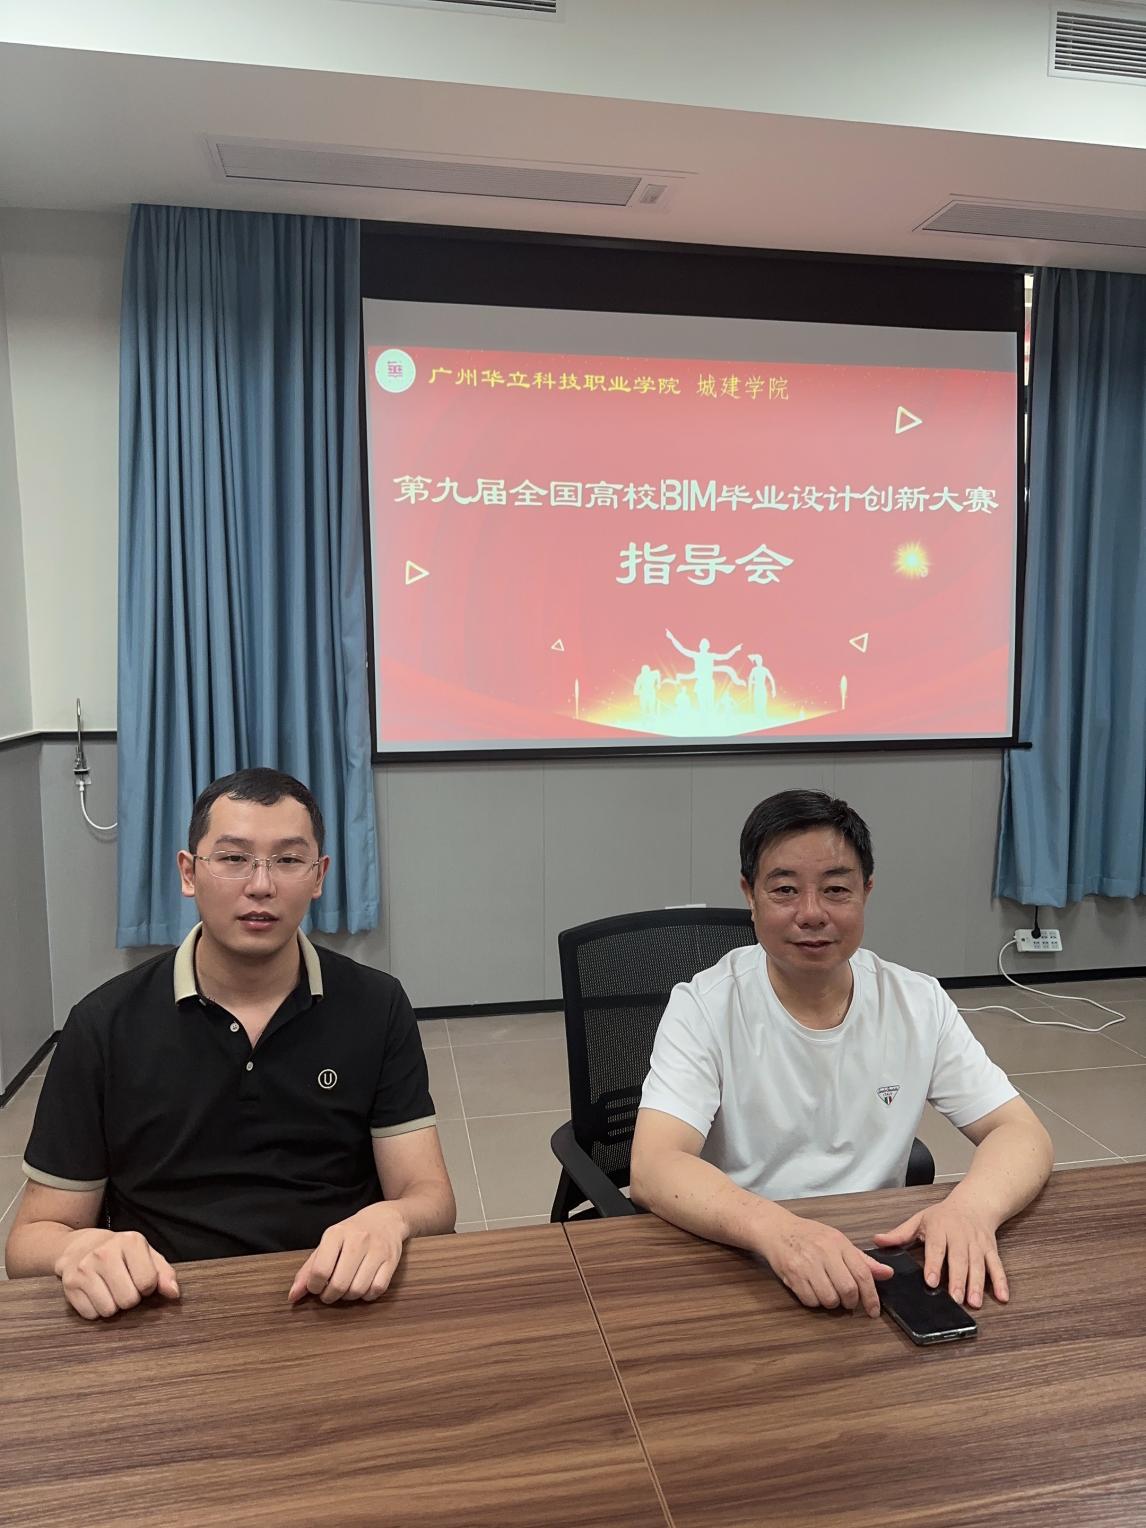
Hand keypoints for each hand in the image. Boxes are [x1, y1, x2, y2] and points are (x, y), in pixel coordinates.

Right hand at [54, 1228, 180, 1320]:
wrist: (80, 1245)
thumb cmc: (120, 1253)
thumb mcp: (146, 1255)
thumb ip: (164, 1273)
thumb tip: (174, 1293)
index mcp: (130, 1242)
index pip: (148, 1282)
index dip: (147, 1287)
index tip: (140, 1279)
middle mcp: (105, 1252)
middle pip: (128, 1300)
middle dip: (130, 1298)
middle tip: (124, 1285)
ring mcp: (85, 1268)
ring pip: (109, 1310)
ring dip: (112, 1305)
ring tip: (110, 1289)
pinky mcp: (70, 1284)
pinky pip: (90, 1315)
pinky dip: (96, 1309)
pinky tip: (95, 1293)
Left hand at [288, 1203, 407, 1305]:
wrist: (386, 1219)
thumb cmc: (352, 1234)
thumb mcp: (327, 1244)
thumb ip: (308, 1270)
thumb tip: (293, 1296)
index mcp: (336, 1233)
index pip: (320, 1270)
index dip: (314, 1287)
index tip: (316, 1287)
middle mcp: (358, 1239)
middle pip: (339, 1284)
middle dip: (330, 1296)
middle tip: (330, 1293)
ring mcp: (377, 1250)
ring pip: (358, 1289)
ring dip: (348, 1297)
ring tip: (346, 1289)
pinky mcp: (392, 1260)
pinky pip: (377, 1289)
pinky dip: (367, 1295)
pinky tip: (363, 1287)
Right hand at [760, 1211, 892, 1316]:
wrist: (777, 1229)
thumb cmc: (809, 1235)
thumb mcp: (837, 1241)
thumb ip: (862, 1260)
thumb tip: (887, 1273)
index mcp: (838, 1242)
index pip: (862, 1274)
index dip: (871, 1297)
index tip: (874, 1310)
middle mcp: (824, 1252)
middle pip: (847, 1290)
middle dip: (850, 1302)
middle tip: (847, 1301)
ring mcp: (806, 1264)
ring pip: (829, 1299)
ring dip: (831, 1302)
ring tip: (827, 1291)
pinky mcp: (792, 1275)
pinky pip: (810, 1301)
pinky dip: (814, 1301)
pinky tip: (812, 1289)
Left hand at [872, 1200, 1007, 1308]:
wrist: (974, 1203)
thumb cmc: (944, 1215)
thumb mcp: (920, 1219)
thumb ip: (900, 1233)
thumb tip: (878, 1240)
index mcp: (939, 1227)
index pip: (936, 1247)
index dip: (934, 1264)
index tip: (931, 1281)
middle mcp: (960, 1236)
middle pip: (959, 1259)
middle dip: (958, 1279)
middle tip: (956, 1299)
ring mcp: (977, 1244)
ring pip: (978, 1265)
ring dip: (978, 1284)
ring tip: (974, 1302)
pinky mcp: (991, 1250)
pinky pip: (997, 1266)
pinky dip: (1002, 1281)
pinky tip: (1002, 1296)